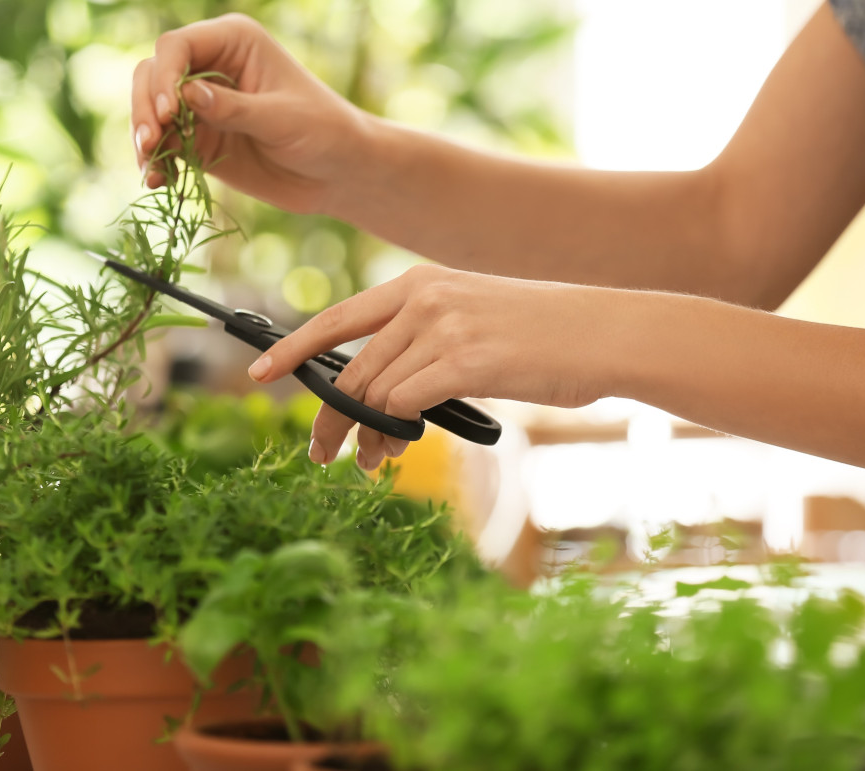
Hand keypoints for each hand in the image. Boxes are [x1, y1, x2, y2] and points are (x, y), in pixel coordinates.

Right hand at [132, 14, 370, 214]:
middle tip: (150, 142)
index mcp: (233, 42)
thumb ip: (235, 109)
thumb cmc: (322, 131)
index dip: (164, 76)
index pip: (178, 47)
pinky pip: (166, 146)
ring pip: (150, 111)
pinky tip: (157, 181)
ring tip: (150, 165)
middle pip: (153, 75)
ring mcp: (201, 105)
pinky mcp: (200, 140)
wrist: (337, 173)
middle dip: (144, 107)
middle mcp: (210, 67)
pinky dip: (157, 162)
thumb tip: (186, 96)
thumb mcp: (282, 118)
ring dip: (144, 137)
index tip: (167, 111)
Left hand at [246, 264, 616, 469]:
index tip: (259, 372)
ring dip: (368, 437)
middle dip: (330, 418)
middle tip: (323, 453)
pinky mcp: (463, 361)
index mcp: (419, 283)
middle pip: (350, 368)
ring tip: (375, 461)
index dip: (293, 348)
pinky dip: (392, 436)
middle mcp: (423, 298)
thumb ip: (422, 345)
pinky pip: (403, 406)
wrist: (605, 333)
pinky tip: (396, 452)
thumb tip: (376, 400)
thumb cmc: (544, 336)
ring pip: (374, 394)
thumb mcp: (472, 321)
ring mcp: (442, 327)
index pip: (337, 318)